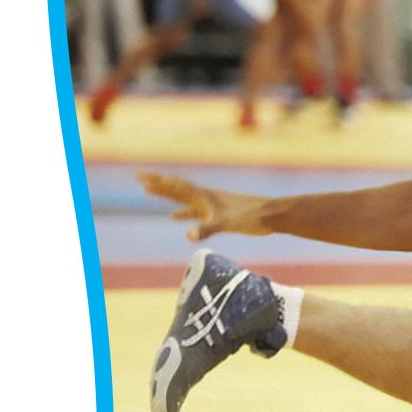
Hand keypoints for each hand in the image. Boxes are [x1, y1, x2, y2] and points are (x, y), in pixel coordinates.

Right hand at [137, 171, 273, 240]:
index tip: (140, 177)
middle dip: (158, 185)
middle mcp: (206, 197)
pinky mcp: (219, 213)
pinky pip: (195, 212)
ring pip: (184, 199)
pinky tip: (176, 218)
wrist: (272, 215)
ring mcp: (212, 204)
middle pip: (177, 189)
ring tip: (151, 193)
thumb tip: (188, 234)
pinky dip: (184, 214)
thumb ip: (205, 229)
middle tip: (140, 180)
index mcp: (205, 195)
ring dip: (167, 197)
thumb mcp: (225, 223)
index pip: (176, 186)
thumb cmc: (250, 217)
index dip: (158, 181)